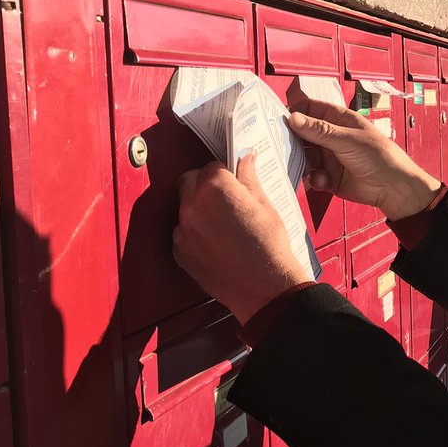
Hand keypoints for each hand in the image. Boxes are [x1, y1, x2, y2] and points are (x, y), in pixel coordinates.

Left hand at [174, 153, 312, 323]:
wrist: (264, 286)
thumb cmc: (268, 247)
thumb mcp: (264, 206)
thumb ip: (249, 179)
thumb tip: (246, 161)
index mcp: (215, 187)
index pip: (212, 167)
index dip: (224, 174)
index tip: (232, 181)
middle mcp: (192, 205)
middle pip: (190, 182)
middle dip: (205, 186)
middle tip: (225, 199)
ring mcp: (183, 230)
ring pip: (185, 208)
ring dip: (198, 210)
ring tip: (222, 225)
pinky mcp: (179, 251)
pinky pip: (183, 233)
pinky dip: (195, 233)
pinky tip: (216, 243)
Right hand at [288, 98, 440, 219]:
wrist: (393, 188)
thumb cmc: (379, 156)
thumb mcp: (347, 140)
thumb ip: (319, 130)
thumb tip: (294, 118)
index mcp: (339, 120)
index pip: (311, 109)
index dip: (296, 112)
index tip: (280, 119)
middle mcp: (332, 137)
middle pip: (303, 134)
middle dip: (294, 141)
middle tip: (284, 146)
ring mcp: (330, 157)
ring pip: (305, 156)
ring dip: (304, 162)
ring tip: (309, 166)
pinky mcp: (330, 177)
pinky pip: (313, 176)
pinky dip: (315, 179)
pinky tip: (323, 181)